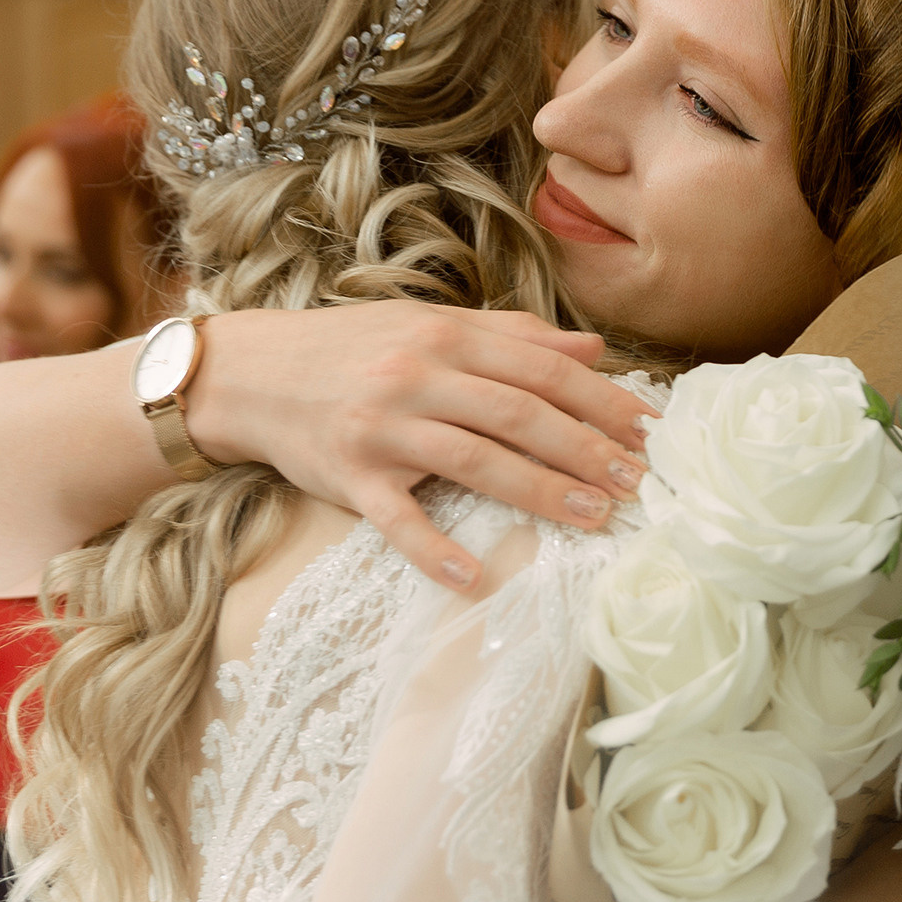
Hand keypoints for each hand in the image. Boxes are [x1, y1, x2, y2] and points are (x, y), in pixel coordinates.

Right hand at [189, 304, 653, 589]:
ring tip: (594, 517)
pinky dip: (433, 549)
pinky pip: (395, 518)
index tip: (651, 431)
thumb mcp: (430, 324)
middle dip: (585, 449)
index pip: (540, 369)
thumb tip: (594, 349)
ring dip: (539, 491)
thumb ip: (514, 336)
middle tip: (638, 482)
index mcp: (445, 336)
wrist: (250, 372)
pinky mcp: (347, 477)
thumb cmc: (354, 349)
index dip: (600, 401)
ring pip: (473, 460)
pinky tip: (474, 577)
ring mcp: (381, 428)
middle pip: (517, 414)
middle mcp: (417, 376)